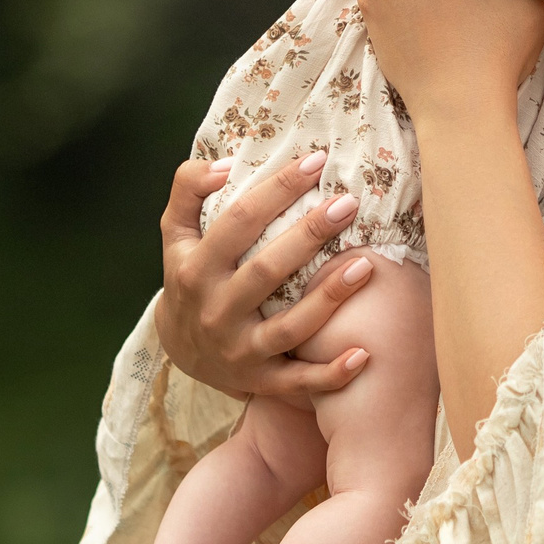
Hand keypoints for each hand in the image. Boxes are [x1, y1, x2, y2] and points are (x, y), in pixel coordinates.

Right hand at [155, 151, 374, 400]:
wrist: (178, 350)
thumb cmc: (189, 276)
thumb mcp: (176, 233)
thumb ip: (189, 189)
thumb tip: (226, 164)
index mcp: (196, 269)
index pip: (238, 221)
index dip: (277, 188)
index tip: (316, 161)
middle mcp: (216, 312)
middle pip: (266, 271)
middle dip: (309, 235)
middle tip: (348, 203)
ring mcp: (239, 351)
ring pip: (289, 327)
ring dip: (329, 299)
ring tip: (367, 265)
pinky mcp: (260, 381)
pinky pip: (298, 383)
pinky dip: (331, 374)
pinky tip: (363, 354)